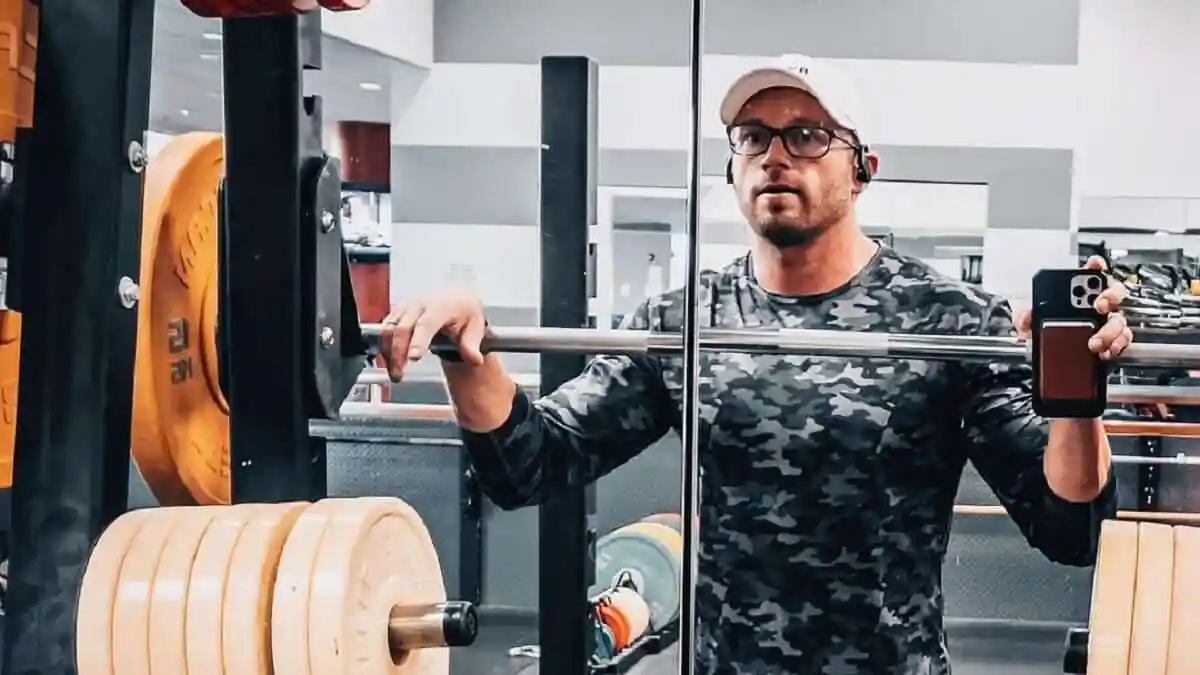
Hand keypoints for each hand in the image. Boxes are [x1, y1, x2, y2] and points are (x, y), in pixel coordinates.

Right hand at [378, 290, 487, 380]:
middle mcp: (420, 305)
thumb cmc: (464, 312)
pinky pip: (384, 329)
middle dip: (398, 353)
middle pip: (402, 328)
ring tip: (395, 373)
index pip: (427, 324)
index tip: (413, 357)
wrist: (456, 297)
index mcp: (441, 307)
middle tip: (399, 375)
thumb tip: (474, 359)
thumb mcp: (475, 326)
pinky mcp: (397, 313)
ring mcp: (406, 308)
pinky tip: (389, 362)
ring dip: (387, 352)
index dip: (418, 341)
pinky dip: (383, 347)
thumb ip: (472, 345)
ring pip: (388, 328)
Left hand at [1015, 256, 1132, 360]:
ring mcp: (1106, 320)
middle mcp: (1097, 301)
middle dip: (1109, 296)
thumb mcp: (1027, 316)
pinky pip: (1121, 340)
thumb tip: (1025, 319)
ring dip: (1109, 331)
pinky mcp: (1110, 339)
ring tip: (1094, 342)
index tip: (1095, 265)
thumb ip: (1023, 315)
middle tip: (1099, 305)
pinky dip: (1115, 346)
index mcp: (1078, 290)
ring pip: (1119, 320)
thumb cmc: (1040, 322)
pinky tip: (1104, 351)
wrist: (1045, 344)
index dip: (1095, 265)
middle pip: (1115, 292)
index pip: (1091, 270)